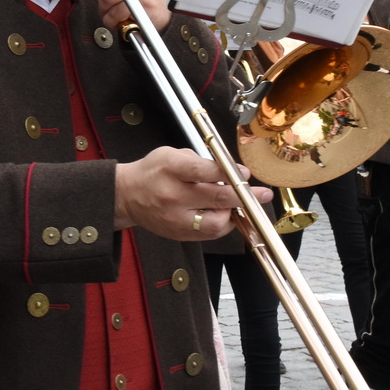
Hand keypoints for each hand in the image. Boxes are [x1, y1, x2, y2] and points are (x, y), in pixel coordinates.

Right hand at [114, 145, 271, 240]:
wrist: (127, 196)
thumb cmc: (153, 171)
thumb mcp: (172, 154)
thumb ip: (202, 162)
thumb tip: (234, 172)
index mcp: (170, 169)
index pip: (204, 171)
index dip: (229, 173)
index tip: (245, 174)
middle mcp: (172, 195)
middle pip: (216, 199)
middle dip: (244, 196)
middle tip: (262, 194)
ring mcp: (175, 219)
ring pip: (216, 223)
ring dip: (233, 214)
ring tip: (240, 205)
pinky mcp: (178, 234)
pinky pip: (209, 234)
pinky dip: (223, 224)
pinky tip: (226, 214)